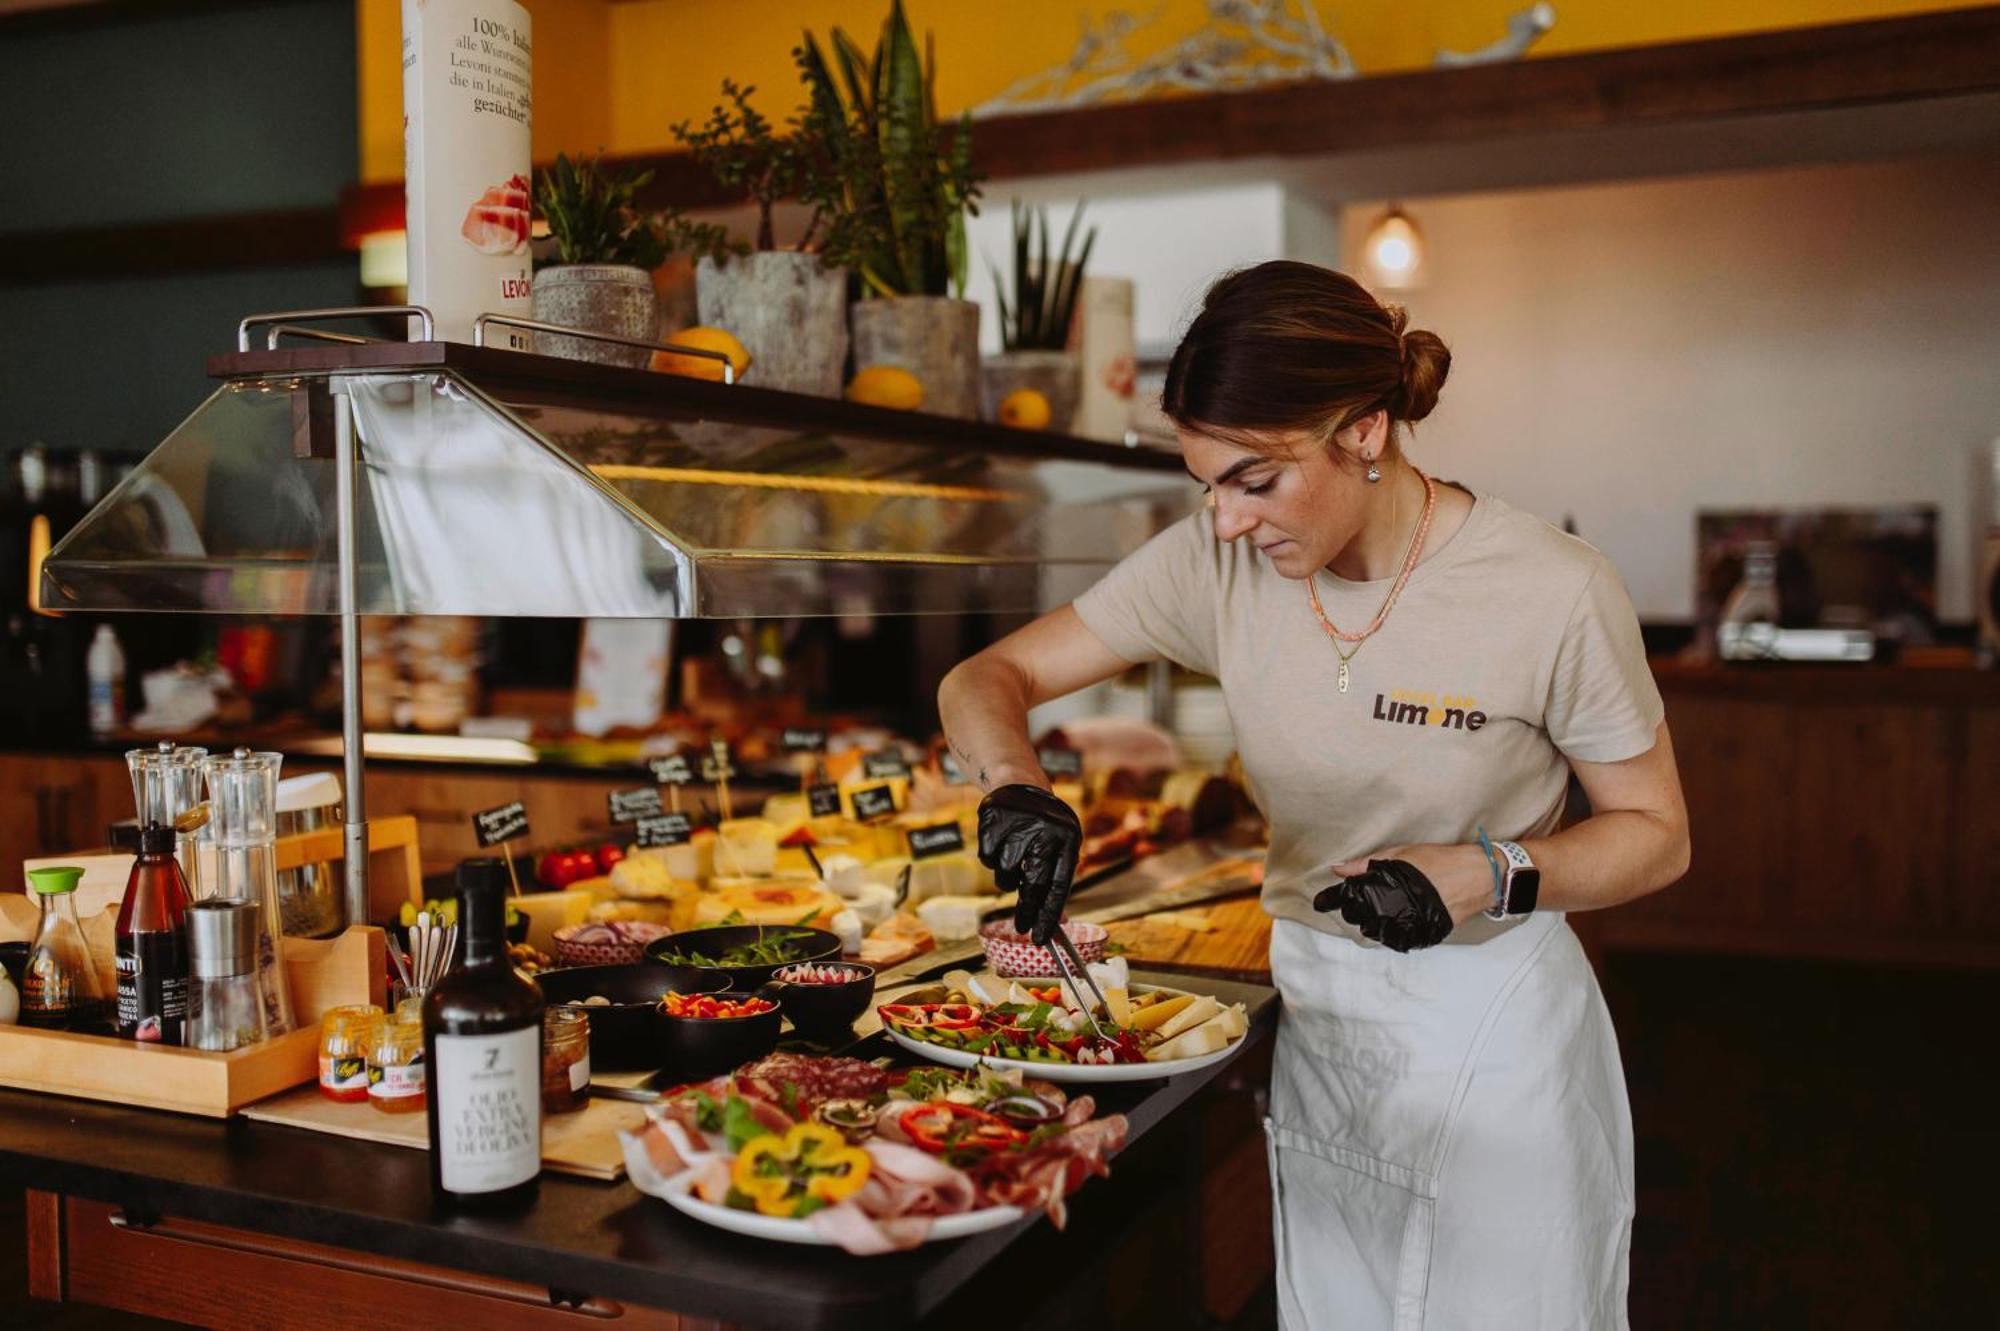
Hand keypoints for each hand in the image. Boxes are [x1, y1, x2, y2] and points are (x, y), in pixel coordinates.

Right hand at [976, 784, 1082, 944]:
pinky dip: (991, 857)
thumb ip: (1056, 878)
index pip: (1059, 884)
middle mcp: (1045, 831)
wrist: (1020, 785)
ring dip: (1007, 877)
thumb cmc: (1043, 826)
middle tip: (1021, 927)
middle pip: (1033, 883)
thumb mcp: (1060, 846)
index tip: (1041, 937)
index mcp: (1067, 839)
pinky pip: (987, 857)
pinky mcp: (994, 819)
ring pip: (1006, 873)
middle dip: (1026, 910)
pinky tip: (1000, 843)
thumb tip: (1058, 923)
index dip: (1049, 914)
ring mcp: (1018, 824)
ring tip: (1013, 861)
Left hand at [1312, 844, 1492, 951]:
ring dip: (1369, 922)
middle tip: (1354, 901)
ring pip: (1375, 931)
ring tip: (1372, 911)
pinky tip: (1389, 923)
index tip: (1321, 902)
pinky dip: (1389, 932)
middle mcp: (1394, 909)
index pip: (1349, 897)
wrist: (1477, 877)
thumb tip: (1338, 869)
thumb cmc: (1440, 861)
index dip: (1332, 900)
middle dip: (1352, 909)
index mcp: (1385, 887)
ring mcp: (1408, 924)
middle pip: (1358, 917)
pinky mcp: (1421, 934)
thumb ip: (1367, 864)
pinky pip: (1397, 939)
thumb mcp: (1401, 854)